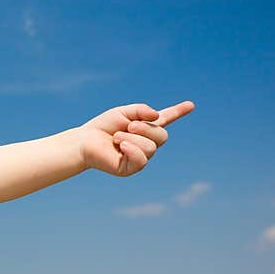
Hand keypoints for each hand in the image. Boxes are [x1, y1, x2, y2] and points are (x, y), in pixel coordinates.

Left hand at [77, 100, 194, 175]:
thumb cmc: (102, 128)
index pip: (165, 119)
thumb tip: (158, 116)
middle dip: (145, 128)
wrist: (84, 142)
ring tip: (117, 137)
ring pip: (152, 147)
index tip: (191, 104)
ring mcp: (140, 157)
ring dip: (133, 138)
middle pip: (162, 135)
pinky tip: (121, 146)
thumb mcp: (123, 112)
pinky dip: (132, 149)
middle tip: (128, 126)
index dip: (178, 112)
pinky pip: (142, 159)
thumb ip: (142, 111)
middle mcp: (145, 143)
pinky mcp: (131, 168)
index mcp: (144, 128)